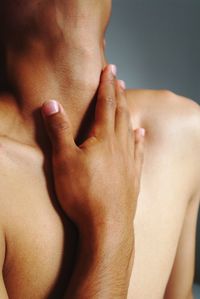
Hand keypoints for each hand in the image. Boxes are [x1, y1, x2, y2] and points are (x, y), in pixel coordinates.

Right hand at [42, 65, 144, 241]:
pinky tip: (140, 133)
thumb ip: (59, 130)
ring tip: (127, 101)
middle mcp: (120, 145)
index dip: (106, 84)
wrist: (108, 226)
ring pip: (129, 128)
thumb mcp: (64, 159)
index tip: (109, 68)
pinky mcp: (133, 176)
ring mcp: (129, 161)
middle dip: (118, 93)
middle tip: (118, 79)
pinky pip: (138, 150)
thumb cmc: (84, 193)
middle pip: (120, 112)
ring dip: (127, 112)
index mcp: (103, 138)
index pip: (106, 103)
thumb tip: (51, 104)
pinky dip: (138, 138)